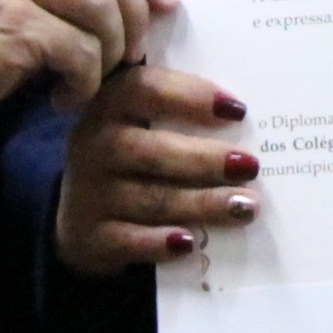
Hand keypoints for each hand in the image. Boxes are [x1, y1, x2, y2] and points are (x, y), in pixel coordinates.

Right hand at [55, 63, 255, 272]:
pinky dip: (160, 243)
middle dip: (205, 159)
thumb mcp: (142, 129)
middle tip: (250, 166)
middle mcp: (95, 145)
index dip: (191, 95)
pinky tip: (190, 243)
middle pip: (152, 150)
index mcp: (111, 105)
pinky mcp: (92, 238)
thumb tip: (245, 120)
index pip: (146, 89)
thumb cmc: (132, 163)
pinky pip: (129, 241)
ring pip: (151, 199)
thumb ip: (183, 117)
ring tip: (245, 207)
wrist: (83, 219)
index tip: (238, 109)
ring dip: (202, 204)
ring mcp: (89, 193)